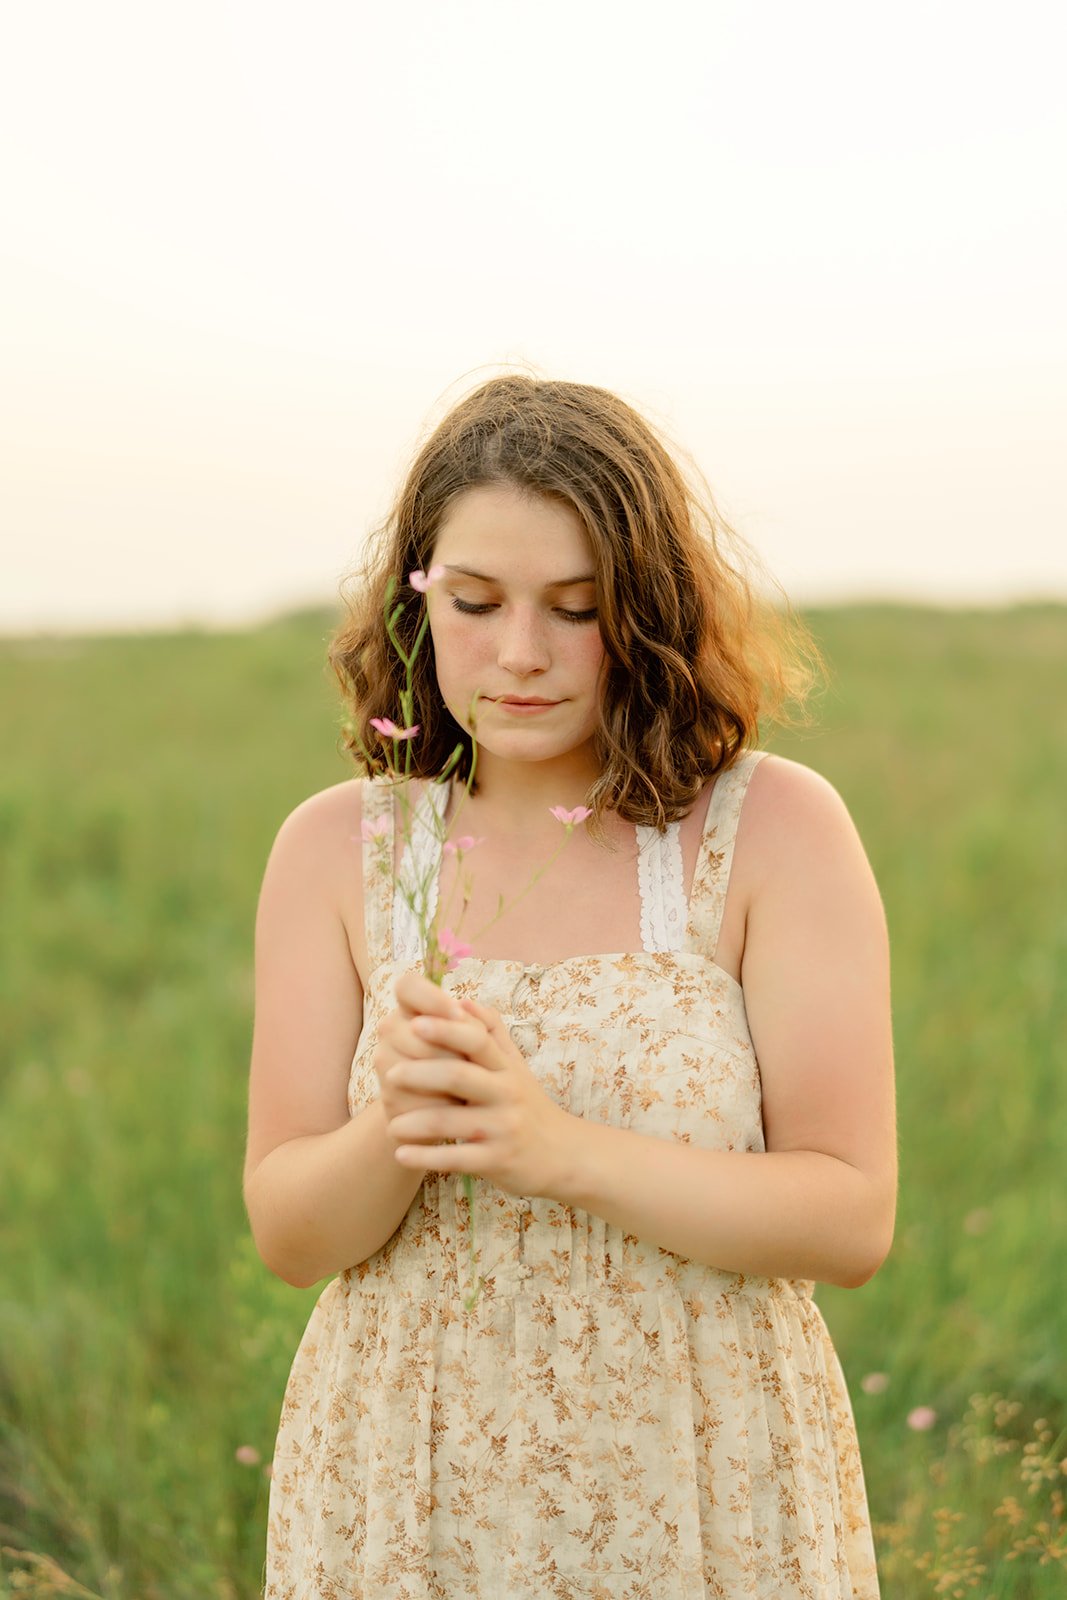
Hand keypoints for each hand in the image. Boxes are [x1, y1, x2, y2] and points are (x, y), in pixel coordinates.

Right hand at [373, 973, 471, 1137]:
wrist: (440, 1113)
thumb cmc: (464, 1065)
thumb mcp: (474, 1042)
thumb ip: (477, 1022)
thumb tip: (469, 1007)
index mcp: (410, 1007)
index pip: (407, 985)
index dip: (432, 998)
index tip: (457, 1013)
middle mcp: (389, 1029)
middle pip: (422, 1030)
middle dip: (455, 1048)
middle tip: (476, 1063)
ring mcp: (385, 1064)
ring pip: (422, 1065)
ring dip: (453, 1079)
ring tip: (469, 1088)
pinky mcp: (389, 1099)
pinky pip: (423, 1098)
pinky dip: (446, 1106)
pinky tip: (455, 1109)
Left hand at [383, 972, 577, 1198]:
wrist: (563, 1154)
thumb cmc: (529, 1104)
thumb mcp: (516, 1067)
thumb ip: (491, 1033)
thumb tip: (463, 1001)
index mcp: (506, 1067)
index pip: (476, 1039)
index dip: (445, 1029)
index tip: (414, 1022)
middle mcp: (507, 1093)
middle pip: (459, 1075)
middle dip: (421, 1073)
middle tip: (390, 1073)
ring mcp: (502, 1128)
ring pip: (452, 1120)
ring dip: (415, 1123)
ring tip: (390, 1126)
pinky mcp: (498, 1160)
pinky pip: (456, 1158)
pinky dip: (426, 1157)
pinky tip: (401, 1155)